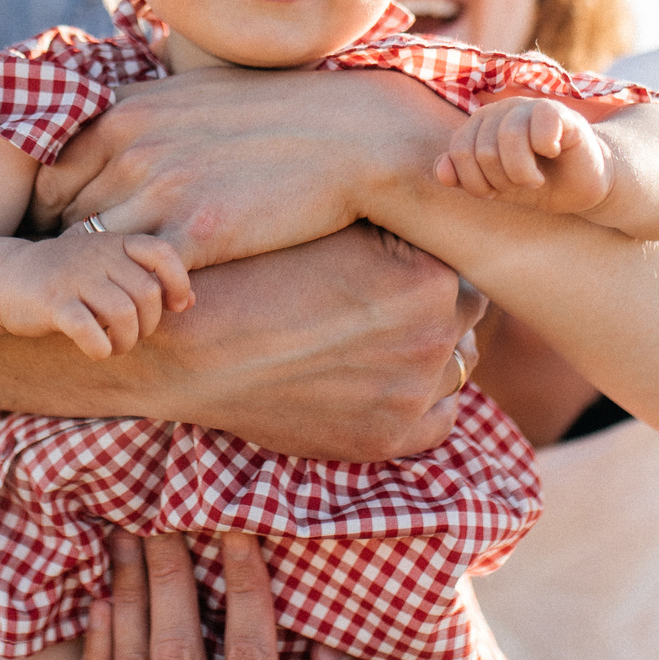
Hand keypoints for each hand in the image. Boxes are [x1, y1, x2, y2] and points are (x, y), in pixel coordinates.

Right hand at [0, 231, 194, 359]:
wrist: (4, 278)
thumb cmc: (66, 279)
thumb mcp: (106, 269)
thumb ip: (145, 279)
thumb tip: (191, 301)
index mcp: (114, 242)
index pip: (162, 253)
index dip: (179, 282)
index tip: (177, 305)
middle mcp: (97, 254)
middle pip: (147, 293)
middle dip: (149, 324)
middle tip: (132, 335)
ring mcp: (74, 277)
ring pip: (123, 314)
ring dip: (126, 341)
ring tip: (115, 346)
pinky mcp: (52, 302)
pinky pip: (89, 330)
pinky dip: (100, 348)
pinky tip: (95, 350)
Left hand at [37, 68, 460, 268]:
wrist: (349, 134)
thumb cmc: (275, 110)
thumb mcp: (193, 91)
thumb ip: (141, 109)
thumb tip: (104, 122)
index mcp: (124, 112)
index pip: (46, 174)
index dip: (47, 212)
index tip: (60, 236)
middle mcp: (130, 147)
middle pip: (59, 216)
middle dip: (62, 250)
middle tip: (74, 280)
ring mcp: (161, 190)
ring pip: (91, 253)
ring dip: (98, 281)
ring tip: (110, 302)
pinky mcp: (198, 233)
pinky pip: (139, 277)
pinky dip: (139, 296)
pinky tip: (155, 308)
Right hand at [146, 225, 484, 460]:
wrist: (193, 345)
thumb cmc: (254, 270)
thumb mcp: (331, 228)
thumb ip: (393, 229)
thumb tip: (432, 219)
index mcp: (427, 278)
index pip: (459, 261)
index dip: (427, 256)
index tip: (399, 256)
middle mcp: (431, 339)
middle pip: (465, 312)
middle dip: (436, 301)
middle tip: (390, 294)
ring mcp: (411, 396)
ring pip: (456, 364)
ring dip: (433, 349)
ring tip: (382, 335)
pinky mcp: (385, 439)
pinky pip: (441, 419)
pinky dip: (426, 399)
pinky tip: (390, 378)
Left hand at [435, 99, 610, 212]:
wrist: (583, 186)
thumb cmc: (537, 184)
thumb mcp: (496, 187)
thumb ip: (464, 178)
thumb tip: (442, 172)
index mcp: (479, 125)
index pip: (458, 152)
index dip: (476, 183)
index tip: (496, 191)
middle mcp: (500, 110)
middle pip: (481, 149)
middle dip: (501, 180)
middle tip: (522, 185)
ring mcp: (528, 107)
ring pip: (507, 137)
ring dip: (522, 171)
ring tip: (536, 179)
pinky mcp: (558, 111)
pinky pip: (541, 125)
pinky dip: (546, 149)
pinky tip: (554, 153)